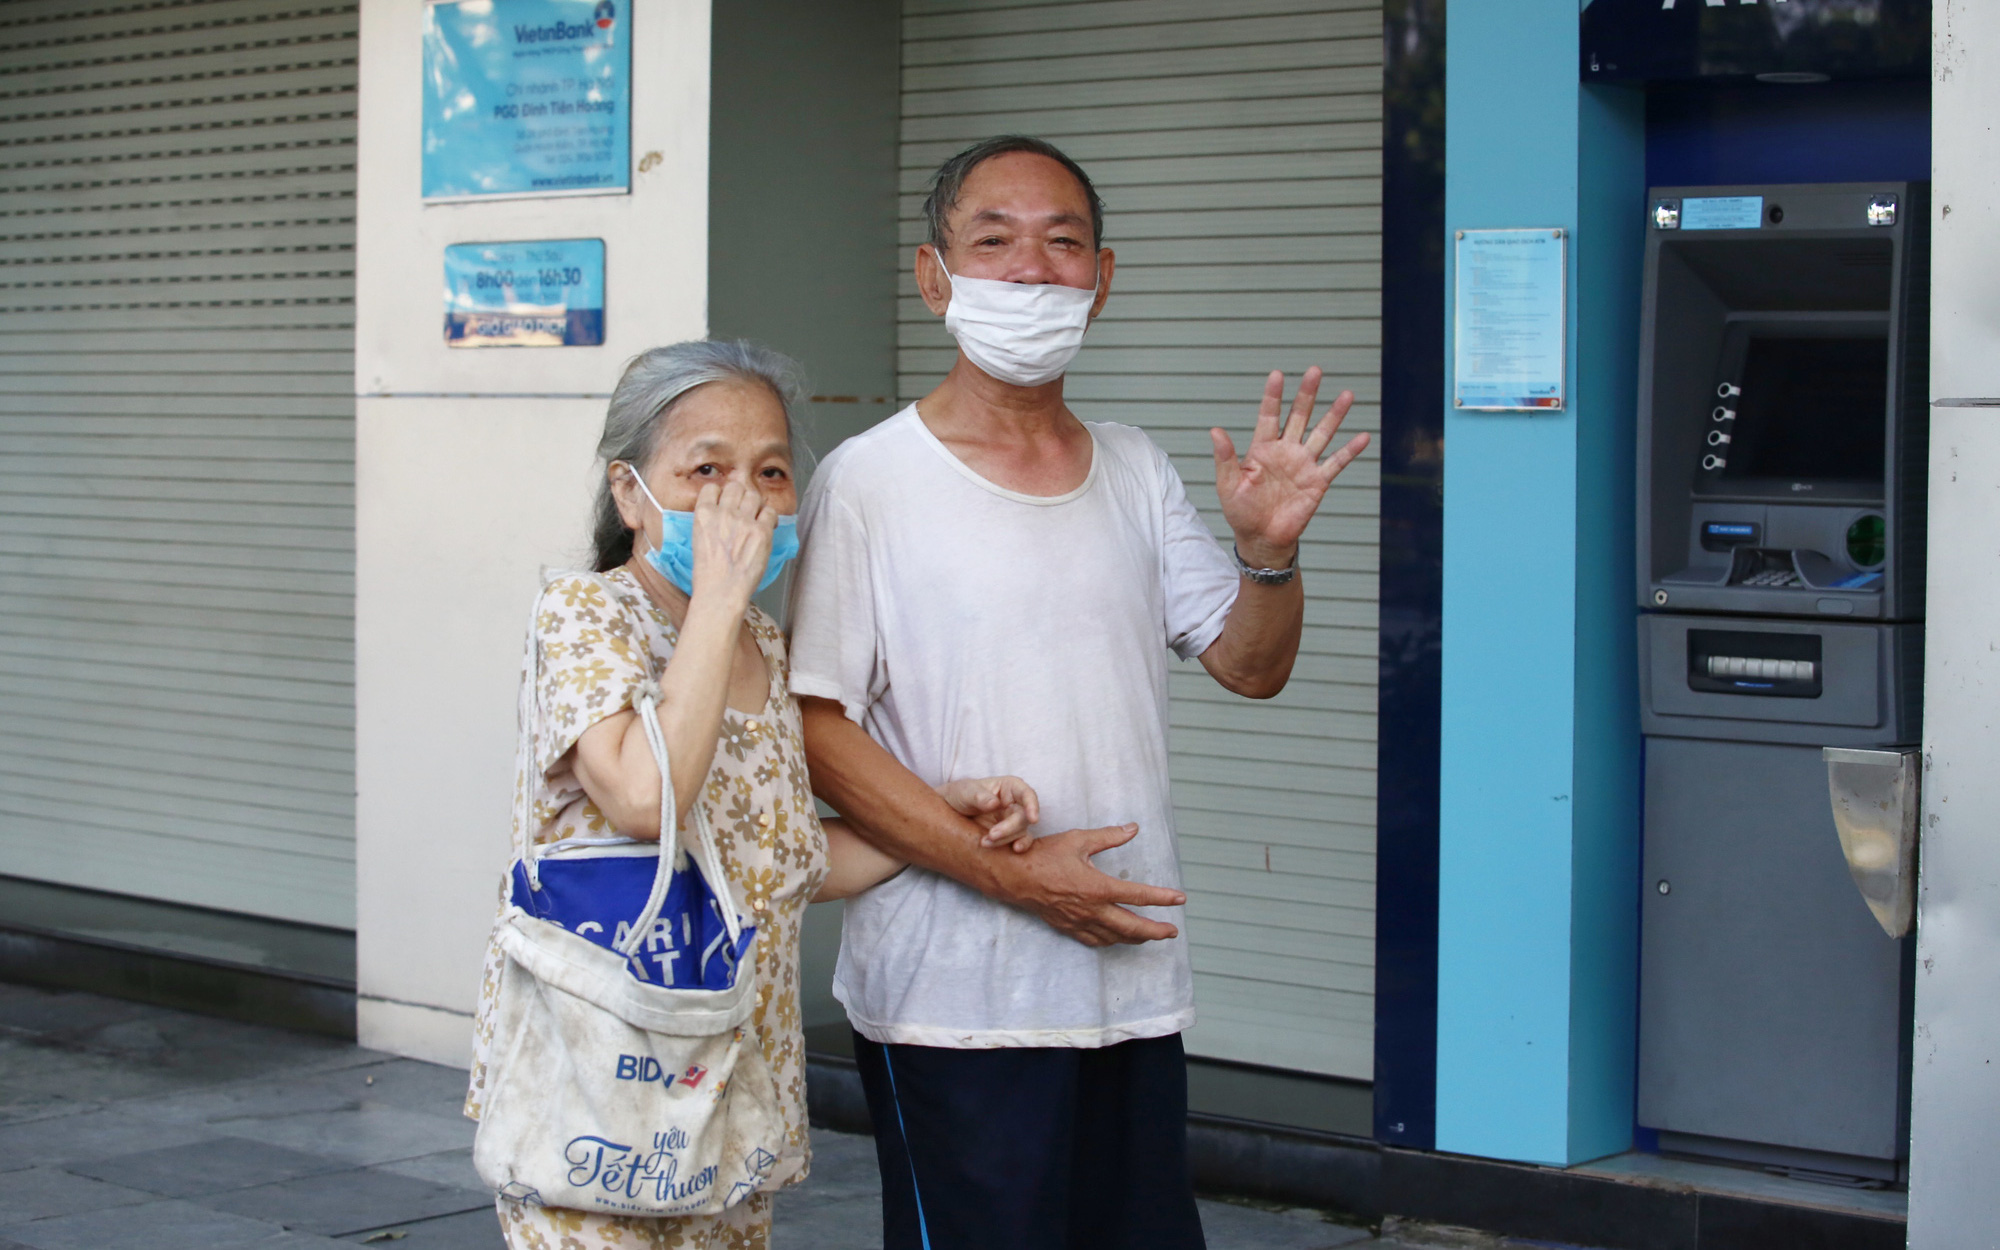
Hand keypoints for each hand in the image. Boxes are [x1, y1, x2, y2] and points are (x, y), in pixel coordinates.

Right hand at [690, 480, 776, 608]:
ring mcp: (743, 521)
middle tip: (743, 510)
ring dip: (755, 505)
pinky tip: (766, 528)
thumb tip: (722, 512)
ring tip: (755, 518)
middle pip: (736, 487)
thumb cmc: (709, 573)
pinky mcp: (761, 532)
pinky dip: (769, 518)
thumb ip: (710, 522)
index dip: (720, 495)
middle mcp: (723, 513)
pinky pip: (770, 512)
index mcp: (703, 515)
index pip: (712, 488)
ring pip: (754, 495)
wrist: (721, 591)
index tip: (725, 503)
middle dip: (740, 496)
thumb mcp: (699, 540)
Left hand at [937, 775, 1040, 851]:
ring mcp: (1012, 820)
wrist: (949, 812)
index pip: (1027, 794)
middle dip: (1009, 828)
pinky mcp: (1008, 835)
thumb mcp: (965, 792)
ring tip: (984, 842)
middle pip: (1023, 817)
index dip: (1033, 805)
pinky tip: (1014, 850)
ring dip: (1005, 839)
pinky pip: (1020, 841)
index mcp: (1009, 787)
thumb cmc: (960, 795)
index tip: (1033, 819)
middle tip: (991, 835)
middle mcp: (1015, 804)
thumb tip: (995, 804)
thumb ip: (979, 796)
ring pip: (1020, 831)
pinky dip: (1019, 846)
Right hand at [987, 824, 1184, 946]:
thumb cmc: (1044, 855)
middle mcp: (1091, 909)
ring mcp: (1079, 921)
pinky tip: (1117, 938)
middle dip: (1155, 931)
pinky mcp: (1068, 927)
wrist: (1013, 876)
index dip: (1162, 898)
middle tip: (1171, 931)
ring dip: (1136, 938)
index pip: (1138, 896)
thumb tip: (1133, 829)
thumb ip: (1109, 837)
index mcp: (1097, 887)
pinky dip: (1111, 941)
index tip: (1180, 899)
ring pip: (1115, 937)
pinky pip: (1095, 940)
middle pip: (1132, 927)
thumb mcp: (1078, 840)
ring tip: (1151, 936)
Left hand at [1210, 366, 1369, 568]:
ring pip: (1322, 434)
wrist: (1262, 539)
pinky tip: (1363, 436)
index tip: (1277, 374)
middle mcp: (1286, 451)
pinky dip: (1350, 451)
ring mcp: (1303, 465)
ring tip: (1346, 395)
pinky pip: (1336, 463)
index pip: (1269, 416)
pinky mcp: (1317, 482)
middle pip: (1299, 416)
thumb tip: (1215, 431)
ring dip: (1334, 415)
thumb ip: (1225, 458)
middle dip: (1307, 394)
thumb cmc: (1241, 512)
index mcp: (1261, 449)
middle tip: (1315, 370)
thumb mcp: (1227, 484)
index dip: (1273, 396)